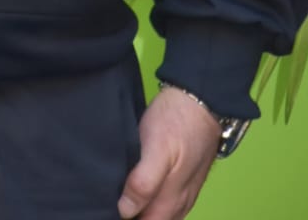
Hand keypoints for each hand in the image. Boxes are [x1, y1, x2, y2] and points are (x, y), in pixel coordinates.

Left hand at [118, 86, 221, 219]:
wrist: (201, 100)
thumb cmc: (176, 122)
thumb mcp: (157, 148)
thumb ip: (144, 182)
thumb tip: (125, 210)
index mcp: (171, 202)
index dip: (126, 218)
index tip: (106, 205)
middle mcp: (180, 204)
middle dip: (132, 213)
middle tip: (108, 197)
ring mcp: (184, 193)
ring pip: (160, 213)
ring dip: (141, 208)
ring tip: (118, 191)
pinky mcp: (184, 179)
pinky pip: (166, 201)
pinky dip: (150, 199)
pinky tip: (135, 184)